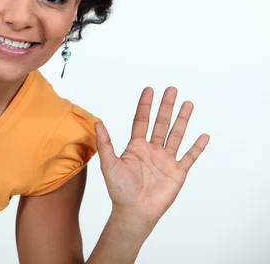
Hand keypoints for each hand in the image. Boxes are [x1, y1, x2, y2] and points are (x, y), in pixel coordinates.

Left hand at [95, 87, 209, 230]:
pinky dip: (197, 147)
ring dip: (182, 120)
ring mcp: (166, 160)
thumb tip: (97, 122)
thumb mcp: (109, 164)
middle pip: (161, 123)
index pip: (142, 121)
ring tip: (188, 104)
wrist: (134, 211)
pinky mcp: (177, 172)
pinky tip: (204, 135)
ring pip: (176, 135)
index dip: (145, 106)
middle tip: (172, 89)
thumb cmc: (119, 189)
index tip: (149, 90)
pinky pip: (189, 157)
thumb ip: (105, 143)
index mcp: (136, 146)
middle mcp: (152, 150)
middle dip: (166, 106)